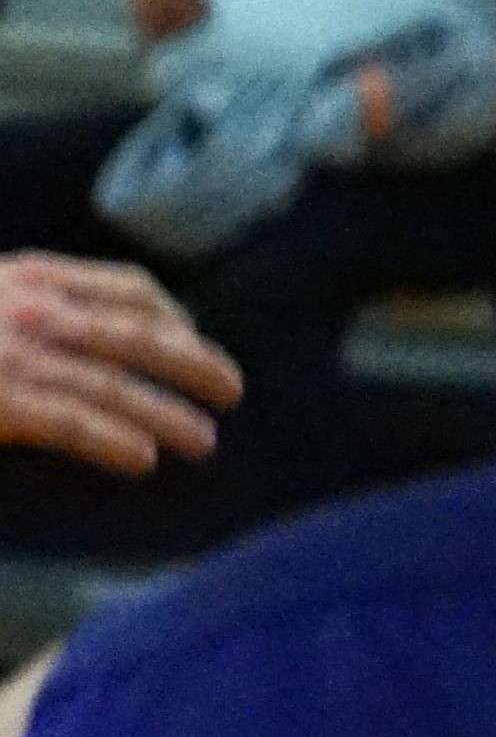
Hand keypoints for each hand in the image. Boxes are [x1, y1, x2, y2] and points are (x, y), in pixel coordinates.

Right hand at [0, 252, 240, 476]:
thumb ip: (29, 303)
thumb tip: (88, 330)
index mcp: (33, 277)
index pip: (131, 290)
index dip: (175, 319)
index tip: (198, 343)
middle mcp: (33, 309)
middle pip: (138, 337)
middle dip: (195, 364)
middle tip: (232, 392)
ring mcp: (13, 356)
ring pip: (112, 385)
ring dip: (167, 414)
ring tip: (204, 440)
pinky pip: (68, 422)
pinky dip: (111, 439)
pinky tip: (144, 459)